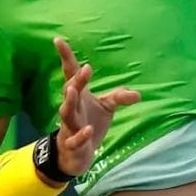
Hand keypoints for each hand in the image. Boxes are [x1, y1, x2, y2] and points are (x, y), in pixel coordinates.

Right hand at [52, 36, 140, 177]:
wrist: (75, 156)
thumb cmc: (89, 125)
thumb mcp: (106, 109)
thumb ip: (118, 98)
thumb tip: (138, 94)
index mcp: (78, 96)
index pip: (70, 73)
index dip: (65, 57)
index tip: (58, 39)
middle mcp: (72, 108)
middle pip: (70, 91)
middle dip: (77, 81)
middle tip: (86, 68)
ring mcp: (69, 127)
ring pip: (66, 113)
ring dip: (69, 103)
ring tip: (73, 91)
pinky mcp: (72, 145)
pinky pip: (75, 140)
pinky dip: (81, 135)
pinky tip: (89, 130)